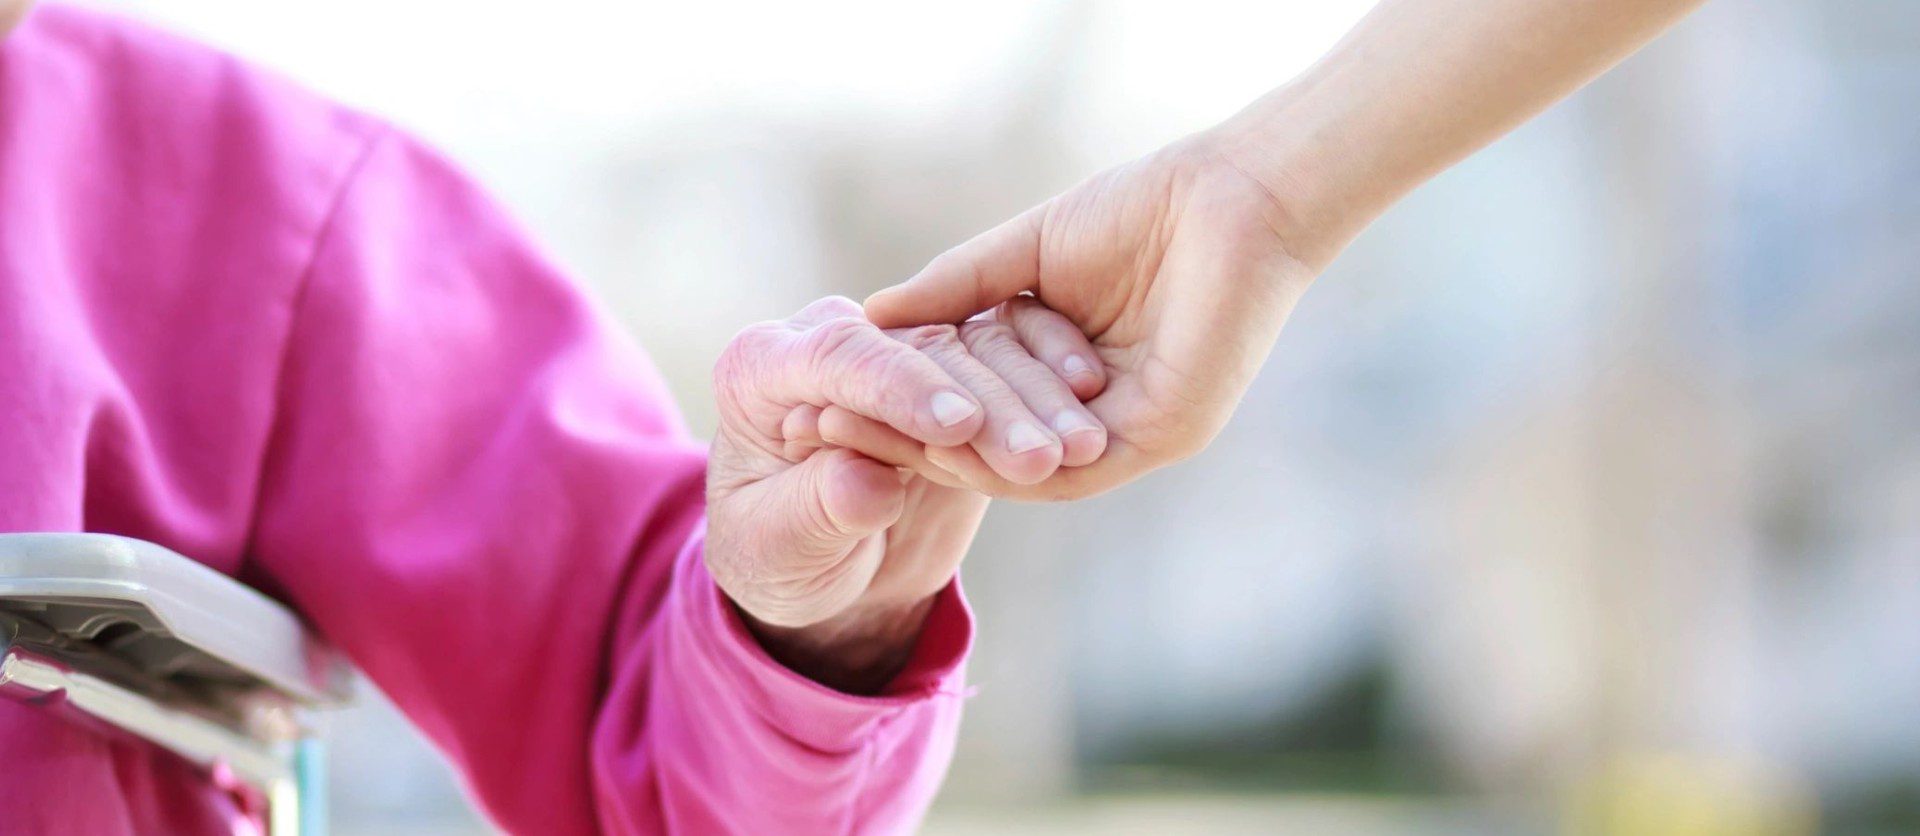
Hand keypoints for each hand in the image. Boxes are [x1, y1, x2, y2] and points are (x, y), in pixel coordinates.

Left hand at [705, 296, 1105, 691]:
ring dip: (1035, 401)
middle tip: (1041, 456)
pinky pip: (1012, 371)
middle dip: (988, 402)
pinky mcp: (956, 378)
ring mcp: (903, 354)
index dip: (902, 389)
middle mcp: (837, 341)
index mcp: (766, 365)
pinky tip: (1092, 429)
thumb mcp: (778, 548)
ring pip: (979, 355)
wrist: (811, 569)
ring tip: (1084, 451)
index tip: (957, 426)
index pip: (841, 357)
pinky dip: (1052, 396)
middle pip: (923, 352)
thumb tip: (865, 485)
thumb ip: (817, 509)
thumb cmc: (776, 558)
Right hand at [863, 134, 1317, 500]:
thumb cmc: (1141, 211)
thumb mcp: (1023, 252)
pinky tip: (948, 438)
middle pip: (989, 443)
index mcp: (1064, 376)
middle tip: (832, 434)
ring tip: (876, 436)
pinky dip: (1005, 456)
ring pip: (1023, 462)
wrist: (1229, 196)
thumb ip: (955, 289)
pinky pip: (1071, 467)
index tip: (827, 402)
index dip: (903, 406)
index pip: (972, 408)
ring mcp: (1127, 433)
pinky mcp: (1159, 436)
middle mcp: (1092, 416)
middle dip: (910, 439)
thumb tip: (871, 318)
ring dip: (950, 452)